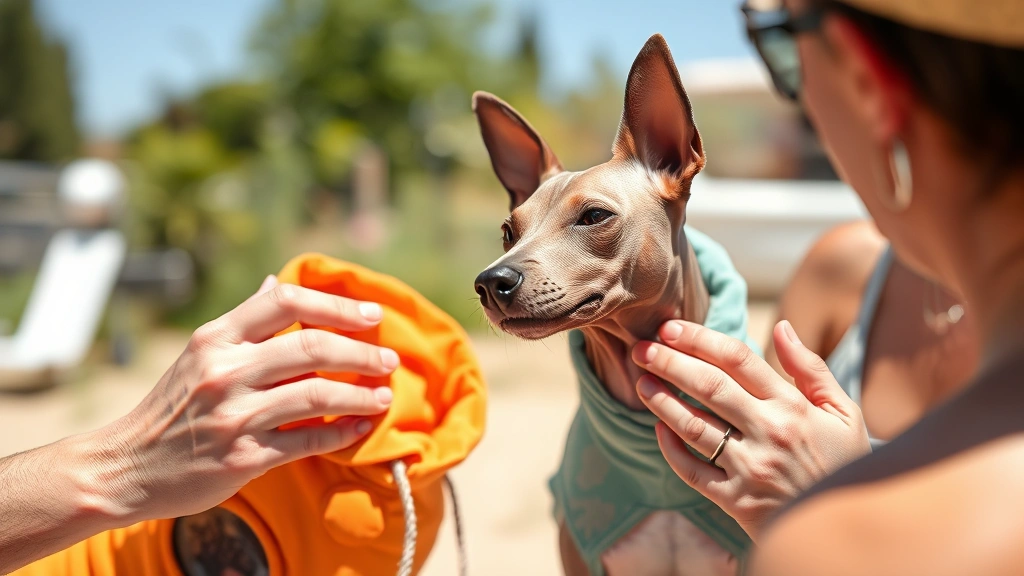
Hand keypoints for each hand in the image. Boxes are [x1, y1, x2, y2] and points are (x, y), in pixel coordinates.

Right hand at [91, 275, 397, 523]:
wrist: (127, 467)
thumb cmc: (174, 406)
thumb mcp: (199, 353)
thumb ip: (244, 320)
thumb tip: (276, 282)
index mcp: (216, 338)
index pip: (285, 302)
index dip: (336, 306)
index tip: (371, 316)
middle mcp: (224, 372)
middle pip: (311, 348)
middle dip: (361, 353)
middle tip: (388, 360)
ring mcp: (234, 416)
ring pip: (317, 396)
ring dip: (361, 395)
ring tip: (384, 395)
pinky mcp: (243, 458)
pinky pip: (308, 442)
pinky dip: (343, 433)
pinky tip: (361, 427)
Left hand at [632, 319, 869, 540]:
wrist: (847, 528)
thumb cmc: (844, 463)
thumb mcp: (843, 413)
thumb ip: (811, 368)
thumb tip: (782, 326)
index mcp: (793, 406)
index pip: (737, 359)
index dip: (699, 339)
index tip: (670, 327)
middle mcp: (769, 433)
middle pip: (709, 386)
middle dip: (669, 362)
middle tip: (640, 348)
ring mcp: (750, 469)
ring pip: (694, 426)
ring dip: (662, 401)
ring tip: (641, 382)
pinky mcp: (736, 501)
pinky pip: (692, 471)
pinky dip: (670, 449)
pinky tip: (657, 427)